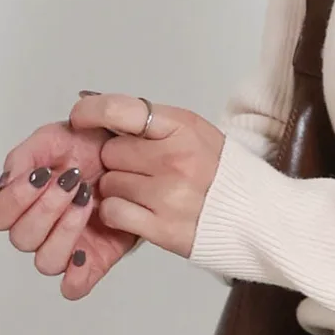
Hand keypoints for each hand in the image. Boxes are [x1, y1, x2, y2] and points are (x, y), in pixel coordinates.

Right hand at [0, 111, 140, 299]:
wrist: (132, 150)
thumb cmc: (89, 145)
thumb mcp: (55, 136)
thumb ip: (26, 154)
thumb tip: (10, 178)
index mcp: (22, 200)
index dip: (14, 199)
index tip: (42, 175)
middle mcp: (38, 228)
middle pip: (22, 238)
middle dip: (47, 208)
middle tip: (73, 182)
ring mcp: (65, 246)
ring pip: (46, 261)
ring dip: (65, 231)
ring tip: (88, 201)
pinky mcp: (94, 259)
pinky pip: (74, 286)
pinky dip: (76, 277)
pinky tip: (85, 254)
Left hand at [66, 92, 225, 261]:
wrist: (255, 215)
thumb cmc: (221, 173)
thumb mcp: (193, 132)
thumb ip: (148, 123)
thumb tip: (90, 106)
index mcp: (183, 128)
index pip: (119, 110)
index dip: (91, 113)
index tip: (79, 119)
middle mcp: (175, 158)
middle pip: (110, 153)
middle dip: (116, 162)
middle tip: (139, 169)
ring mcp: (169, 195)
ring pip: (108, 185)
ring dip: (117, 190)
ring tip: (146, 192)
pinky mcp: (163, 228)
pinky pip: (113, 213)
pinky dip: (119, 213)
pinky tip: (139, 211)